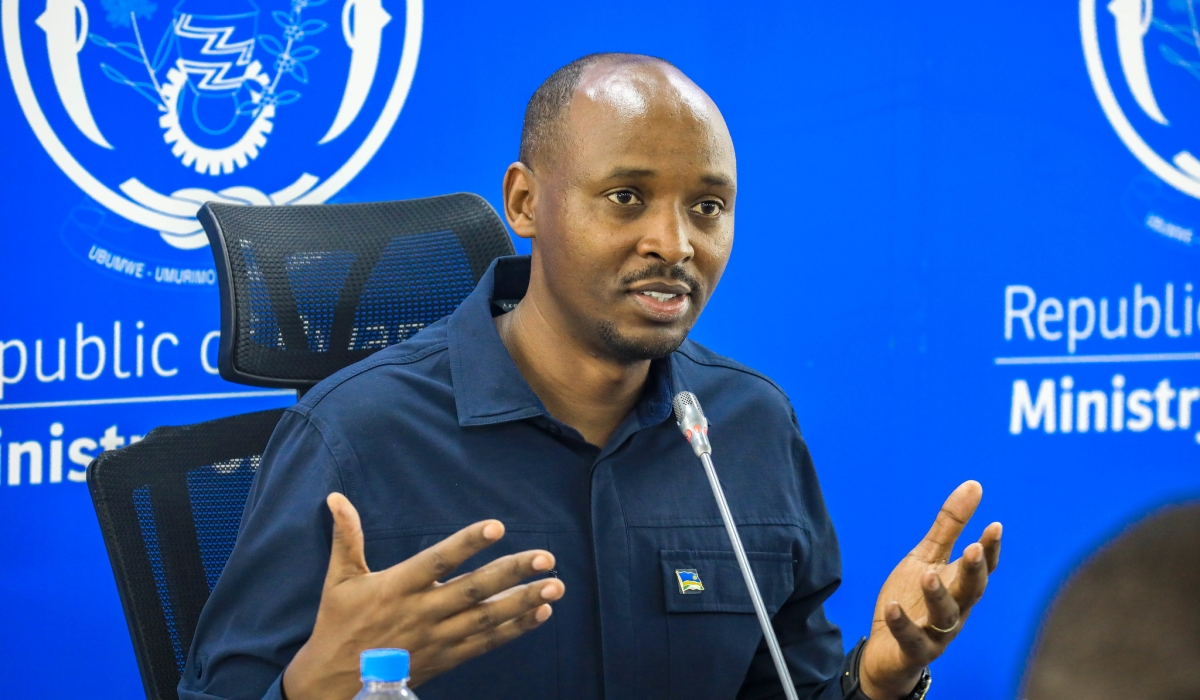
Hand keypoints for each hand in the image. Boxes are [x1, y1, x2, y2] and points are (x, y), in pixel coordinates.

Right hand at [282, 493, 565, 699]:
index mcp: (397, 587)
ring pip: (487, 617)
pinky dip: (515, 629)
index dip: (467, 543)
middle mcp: (422, 612)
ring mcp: (438, 637)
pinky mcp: (447, 657)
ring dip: (524, 601)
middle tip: (546, 557)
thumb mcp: (339, 580)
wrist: (334, 685)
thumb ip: (346, 537)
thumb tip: (336, 497)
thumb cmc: (338, 626)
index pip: (438, 561)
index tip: (496, 526)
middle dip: (512, 573)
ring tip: (555, 585)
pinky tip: (541, 612)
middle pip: (474, 590)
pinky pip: (486, 642)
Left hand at [858, 481, 1001, 699]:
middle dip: (974, 571)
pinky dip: (903, 624)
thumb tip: (974, 485)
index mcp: (960, 585)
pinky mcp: (914, 650)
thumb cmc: (913, 599)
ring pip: (946, 616)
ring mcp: (937, 633)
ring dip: (939, 595)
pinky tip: (892, 607)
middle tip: (972, 548)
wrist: (888, 650)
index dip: (990, 549)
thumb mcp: (927, 557)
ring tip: (928, 575)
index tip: (995, 525)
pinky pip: (912, 640)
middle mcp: (956, 610)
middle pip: (971, 591)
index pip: (981, 567)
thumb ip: (950, 526)